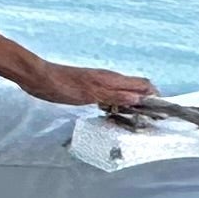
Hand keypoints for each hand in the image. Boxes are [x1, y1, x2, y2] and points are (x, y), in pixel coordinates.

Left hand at [13, 57, 150, 109]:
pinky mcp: (89, 88)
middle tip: (148, 119)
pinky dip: (116, 104)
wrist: (38, 78)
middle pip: (136, 88)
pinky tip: (111, 113)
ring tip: (133, 119)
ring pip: (124, 92)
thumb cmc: (61, 85)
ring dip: (132, 104)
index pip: (143, 84)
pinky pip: (110, 95)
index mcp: (112, 79)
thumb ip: (114, 96)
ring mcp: (99, 83)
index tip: (160, 111)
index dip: (155, 96)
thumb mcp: (90, 93)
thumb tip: (139, 99)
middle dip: (146, 102)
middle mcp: (109, 79)